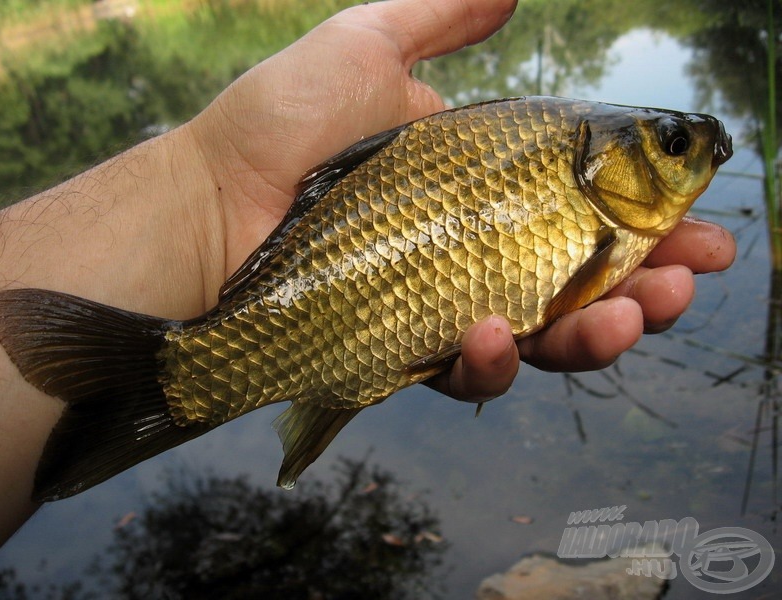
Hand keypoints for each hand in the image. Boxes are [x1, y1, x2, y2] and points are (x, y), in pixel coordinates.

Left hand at [183, 0, 734, 404]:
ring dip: (596, 335)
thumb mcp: (365, 46)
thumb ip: (438, 17)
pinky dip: (490, 361)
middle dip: (645, 288)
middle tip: (683, 283)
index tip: (699, 228)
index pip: (583, 209)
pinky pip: (464, 371)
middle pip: (579, 282)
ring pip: (541, 337)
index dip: (645, 223)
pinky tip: (491, 335)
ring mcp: (442, 305)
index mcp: (482, 188)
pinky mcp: (404, 352)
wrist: (210, 205)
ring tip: (631, 318)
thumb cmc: (279, 125)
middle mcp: (474, 250)